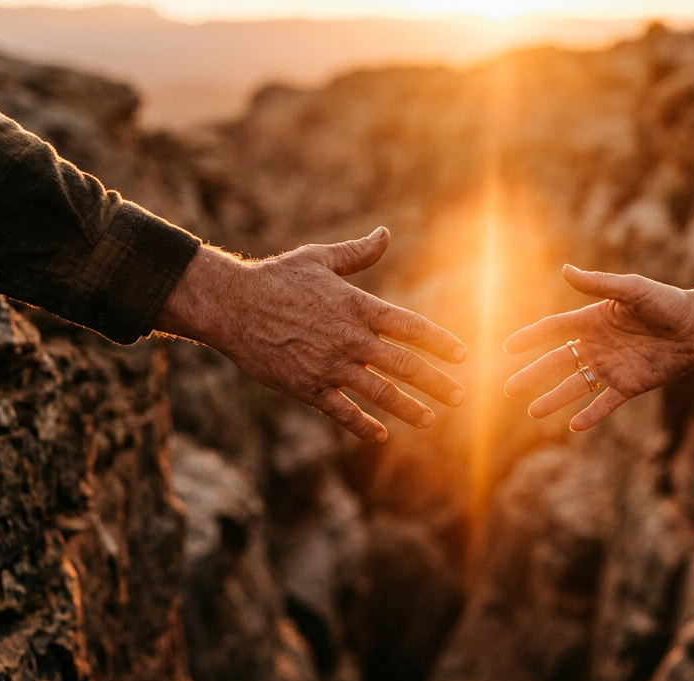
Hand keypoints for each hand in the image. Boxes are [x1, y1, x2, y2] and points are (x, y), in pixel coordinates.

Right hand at [154, 227, 465, 441]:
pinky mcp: (307, 387)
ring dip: (408, 408)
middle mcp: (350, 339)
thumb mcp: (320, 258)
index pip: (411, 327)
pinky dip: (362, 426)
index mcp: (358, 306)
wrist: (231, 305)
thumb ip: (358, 253)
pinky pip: (342, 412)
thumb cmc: (276, 277)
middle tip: (460, 396)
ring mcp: (330, 366)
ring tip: (429, 419)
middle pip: (404, 365)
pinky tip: (380, 435)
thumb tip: (385, 233)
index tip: (462, 355)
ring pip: (379, 393)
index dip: (439, 342)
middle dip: (436, 382)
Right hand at [503, 266, 693, 430]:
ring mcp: (611, 368)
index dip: (529, 338)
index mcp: (592, 320)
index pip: (553, 330)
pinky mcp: (629, 386)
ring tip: (533, 412)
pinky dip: (590, 415)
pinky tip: (573, 426)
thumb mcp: (632, 290)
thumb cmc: (666, 302)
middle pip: (556, 363)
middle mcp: (596, 346)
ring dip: (553, 399)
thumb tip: (565, 270)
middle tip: (508, 389)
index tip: (507, 347)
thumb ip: (599, 283)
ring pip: (575, 386)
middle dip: (532, 375)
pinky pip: (605, 403)